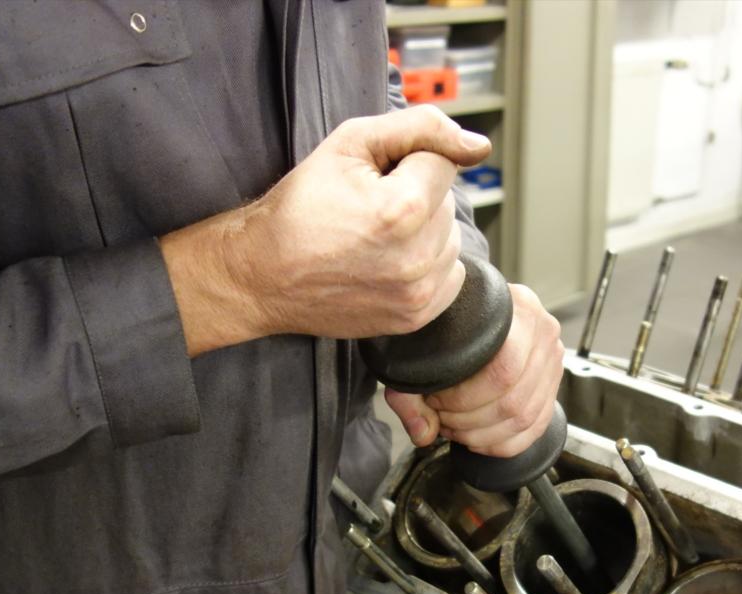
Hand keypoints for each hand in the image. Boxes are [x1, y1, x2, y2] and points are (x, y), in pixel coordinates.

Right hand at [159, 105, 491, 354]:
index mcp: (404, 210)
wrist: (263, 275)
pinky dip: (427, 263)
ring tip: (376, 235)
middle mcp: (418, 258)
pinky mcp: (416, 317)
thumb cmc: (301, 205)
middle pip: (448, 202)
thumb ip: (421, 127)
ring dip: (424, 231)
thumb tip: (478, 145)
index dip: (408, 160)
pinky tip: (388, 260)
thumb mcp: (350, 142)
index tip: (374, 177)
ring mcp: (418, 293)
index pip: (444, 162)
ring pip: (450, 238)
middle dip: (417, 195)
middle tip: (368, 207)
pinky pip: (449, 275)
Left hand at [385, 283, 562, 456]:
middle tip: (442, 418)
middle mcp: (544, 333)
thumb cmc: (449, 321)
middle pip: (514, 401)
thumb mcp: (422, 343)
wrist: (473, 309)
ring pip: (525, 418)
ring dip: (483, 434)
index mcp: (519, 310)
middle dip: (470, 421)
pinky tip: (475, 438)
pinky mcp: (552, 386)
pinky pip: (535, 428)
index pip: (503, 372)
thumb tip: (424, 432)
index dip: (464, 398)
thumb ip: (410, 390)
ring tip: (455, 428)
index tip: (434, 399)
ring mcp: (553, 361)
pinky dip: (502, 443)